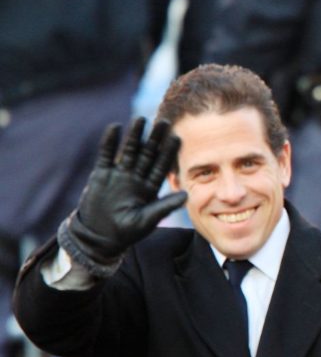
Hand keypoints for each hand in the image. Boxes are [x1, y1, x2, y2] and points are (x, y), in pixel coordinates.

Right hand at [59, 117, 186, 276]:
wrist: (98, 237)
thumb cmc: (125, 232)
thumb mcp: (147, 219)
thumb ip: (164, 206)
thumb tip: (186, 196)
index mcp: (150, 188)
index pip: (162, 166)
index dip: (169, 153)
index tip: (178, 138)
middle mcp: (136, 178)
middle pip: (148, 154)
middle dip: (155, 139)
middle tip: (164, 122)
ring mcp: (119, 175)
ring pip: (129, 151)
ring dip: (134, 136)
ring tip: (140, 119)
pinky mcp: (101, 174)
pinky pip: (106, 155)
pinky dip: (110, 142)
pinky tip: (115, 127)